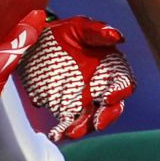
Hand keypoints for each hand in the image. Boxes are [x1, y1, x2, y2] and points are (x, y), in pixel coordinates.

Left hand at [19, 16, 136, 140]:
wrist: (35, 42)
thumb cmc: (64, 32)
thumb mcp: (79, 27)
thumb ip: (98, 31)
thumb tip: (119, 37)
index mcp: (110, 68)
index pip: (123, 83)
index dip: (121, 91)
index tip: (109, 97)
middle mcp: (100, 87)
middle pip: (112, 108)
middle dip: (107, 118)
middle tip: (97, 123)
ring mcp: (83, 100)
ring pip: (91, 120)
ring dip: (84, 128)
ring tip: (71, 131)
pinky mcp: (64, 109)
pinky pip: (68, 124)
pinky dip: (63, 131)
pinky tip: (56, 134)